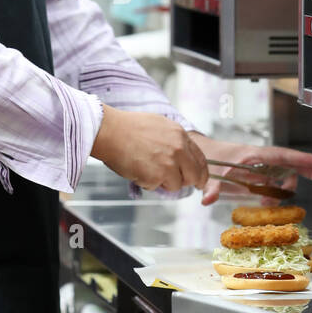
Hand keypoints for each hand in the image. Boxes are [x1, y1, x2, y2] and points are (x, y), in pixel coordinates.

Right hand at [90, 106, 208, 192]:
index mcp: (180, 135)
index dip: (201, 172)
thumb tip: (181, 154)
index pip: (201, 159)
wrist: (110, 131)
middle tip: (173, 181)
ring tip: (147, 168)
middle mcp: (178, 149)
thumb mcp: (160, 125)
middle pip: (195, 176)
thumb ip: (174, 140)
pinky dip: (147, 183)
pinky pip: (157, 187)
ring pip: (176, 185)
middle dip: (186, 181)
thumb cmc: (128, 127)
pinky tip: (138, 169)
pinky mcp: (156, 176)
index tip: (199, 179)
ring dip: (163, 182)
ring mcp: (169, 163)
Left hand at [187, 135, 311, 207]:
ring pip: (283, 176)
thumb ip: (210, 187)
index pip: (281, 155)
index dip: (300, 158)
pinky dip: (275, 195)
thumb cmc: (209, 158)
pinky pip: (274, 185)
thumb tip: (207, 200)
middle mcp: (261, 160)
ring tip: (268, 205)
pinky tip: (265, 204)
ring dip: (284, 191)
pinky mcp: (258, 176)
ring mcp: (261, 168)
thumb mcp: (209, 174)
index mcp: (253, 155)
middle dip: (309, 170)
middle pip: (291, 163)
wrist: (201, 156)